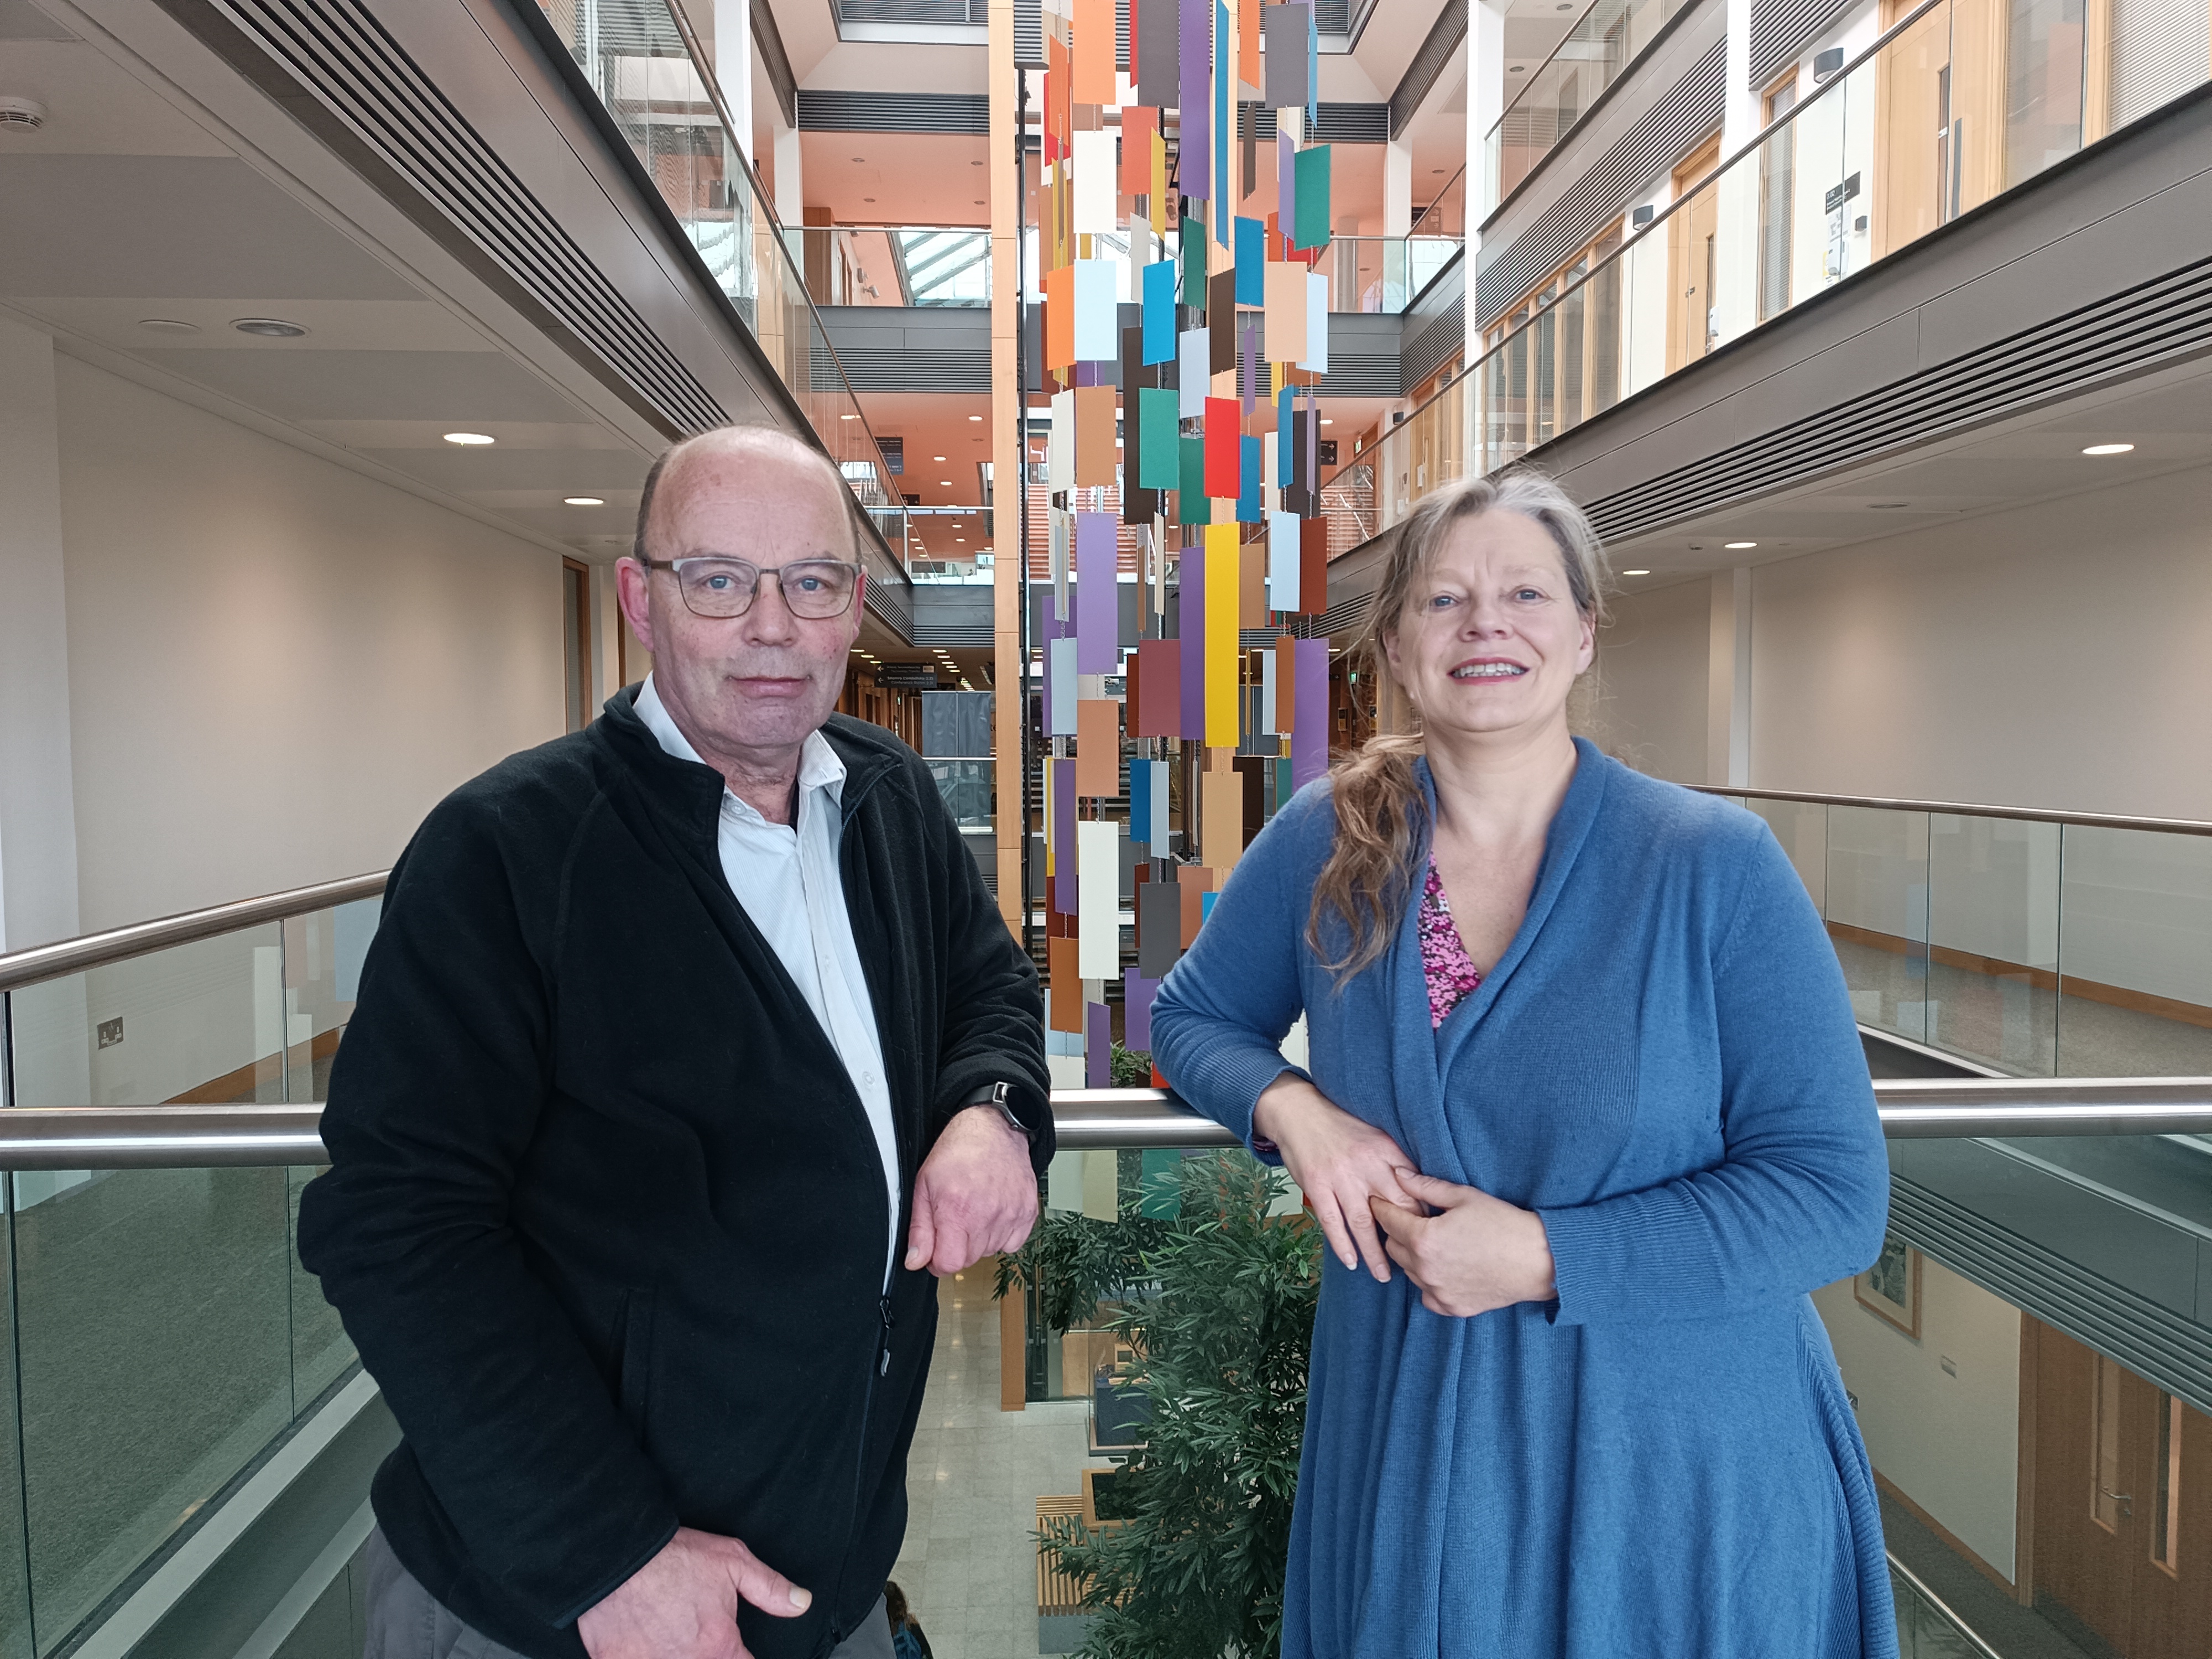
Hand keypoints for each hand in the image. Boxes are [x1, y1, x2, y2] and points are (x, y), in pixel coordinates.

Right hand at [577, 1526, 809, 1658]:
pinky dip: (647, 1657)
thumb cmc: (672, 1558)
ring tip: (676, 1640)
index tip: (737, 1650)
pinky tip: (649, 1646)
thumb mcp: (732, 1561)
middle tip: (699, 1637)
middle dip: (711, 1657)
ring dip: (678, 1656)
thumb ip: (769, 1588)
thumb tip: (801, 1604)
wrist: (615, 1555)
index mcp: (718, 1647)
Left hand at [905, 1104, 1038, 1275]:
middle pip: (969, 1260)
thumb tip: (915, 1261)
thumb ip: (919, 1229)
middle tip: (954, 1219)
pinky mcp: (1028, 1212)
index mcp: (957, 1209)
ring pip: (989, 1251)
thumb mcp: (923, 1186)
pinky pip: (1012, 1243)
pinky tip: (993, 1212)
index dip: (937, 1261)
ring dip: (979, 1239)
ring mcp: (1011, 1214)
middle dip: (957, 1247)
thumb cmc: (957, 1152)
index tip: (936, 1248)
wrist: (994, 1129)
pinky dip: (1001, 1234)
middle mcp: (987, 1214)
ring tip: (975, 1209)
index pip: (949, 1264)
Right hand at [1252, 1075, 1421, 1282]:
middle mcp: (1366, 1165)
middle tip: (1414, 1263)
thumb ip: (1395, 1161)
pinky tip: (1351, 1262)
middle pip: (1392, 1209)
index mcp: (1385, 1151)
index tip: (1429, 1237)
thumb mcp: (1375, 1135)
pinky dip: (1341, 1244)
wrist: (1300, 1111)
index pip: (1411, 1190)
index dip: (1421, 1216)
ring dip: (1374, 1253)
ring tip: (1383, 1275)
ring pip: (1362, 1223)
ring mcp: (1340, 1177)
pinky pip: (1331, 1221)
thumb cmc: (1340, 1126)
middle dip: (1404, 1239)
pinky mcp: (1316, 1185)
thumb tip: (1419, 1190)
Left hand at [1371, 1171, 1557, 1317]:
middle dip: (1397, 1231)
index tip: (1381, 1200)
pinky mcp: (1451, 1308)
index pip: (1387, 1220)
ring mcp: (1437, 1292)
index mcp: (1424, 1239)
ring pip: (1408, 1271)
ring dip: (1413, 1256)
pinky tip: (1444, 1268)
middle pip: (1393, 1247)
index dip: (1382, 1207)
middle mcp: (1425, 1269)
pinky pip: (1426, 1295)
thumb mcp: (1464, 1197)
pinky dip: (1429, 1282)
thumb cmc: (1504, 1223)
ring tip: (1434, 1242)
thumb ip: (1425, 1187)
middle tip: (1414, 1220)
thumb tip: (1398, 1174)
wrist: (1538, 1261)